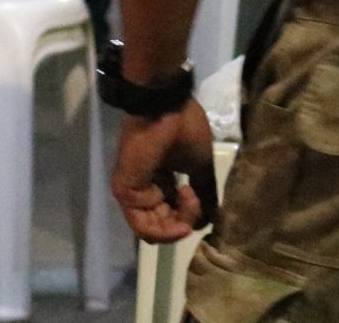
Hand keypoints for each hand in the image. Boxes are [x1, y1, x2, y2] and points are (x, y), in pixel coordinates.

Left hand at [111, 99, 218, 243]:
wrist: (167, 108)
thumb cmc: (183, 128)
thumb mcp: (201, 165)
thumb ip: (205, 191)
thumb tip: (212, 217)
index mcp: (161, 180)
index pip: (172, 214)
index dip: (190, 215)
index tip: (200, 197)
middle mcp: (145, 188)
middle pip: (164, 225)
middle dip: (186, 220)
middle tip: (196, 198)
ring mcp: (133, 192)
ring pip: (154, 230)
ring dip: (179, 223)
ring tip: (191, 198)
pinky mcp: (126, 193)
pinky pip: (142, 227)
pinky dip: (165, 230)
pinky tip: (182, 217)